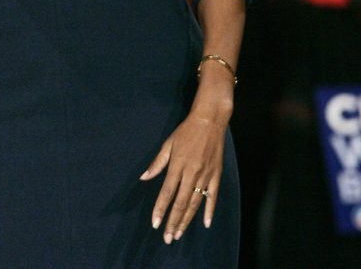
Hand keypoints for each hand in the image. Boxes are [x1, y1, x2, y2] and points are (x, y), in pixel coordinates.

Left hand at [140, 110, 227, 242]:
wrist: (210, 122)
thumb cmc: (186, 132)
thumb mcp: (168, 144)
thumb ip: (157, 163)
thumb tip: (144, 177)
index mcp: (177, 166)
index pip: (166, 193)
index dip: (160, 209)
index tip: (155, 223)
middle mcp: (192, 173)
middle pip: (181, 203)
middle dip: (173, 221)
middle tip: (167, 237)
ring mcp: (206, 176)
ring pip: (195, 204)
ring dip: (187, 220)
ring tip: (180, 233)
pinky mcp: (217, 176)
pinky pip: (213, 197)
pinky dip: (209, 211)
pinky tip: (206, 224)